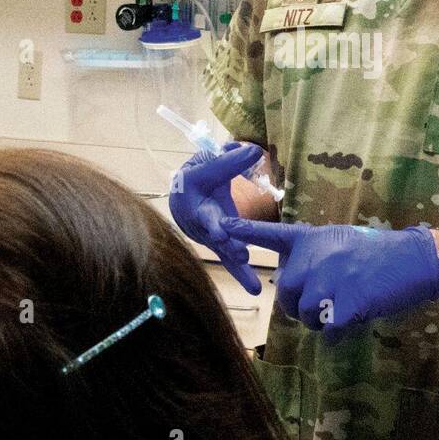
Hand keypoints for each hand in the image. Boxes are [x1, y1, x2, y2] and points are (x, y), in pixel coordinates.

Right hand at [168, 142, 264, 293]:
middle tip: (240, 252)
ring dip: (235, 263)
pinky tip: (253, 288)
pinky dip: (241, 274)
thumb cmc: (197, 174)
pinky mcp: (219, 244)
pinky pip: (229, 260)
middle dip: (226, 242)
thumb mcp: (209, 161)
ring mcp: (207, 235)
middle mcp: (197, 221)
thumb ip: (230, 160)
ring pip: (222, 251)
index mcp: (192, 196)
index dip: (212, 217)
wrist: (184, 194)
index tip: (221, 230)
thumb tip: (254, 151)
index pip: (203, 203)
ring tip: (250, 278)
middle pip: (212, 233)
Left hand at [220, 218, 438, 332]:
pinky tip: (351, 321)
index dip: (246, 232)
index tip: (222, 226)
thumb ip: (315, 258)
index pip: (273, 234)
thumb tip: (298, 286)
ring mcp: (329, 280)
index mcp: (312, 239)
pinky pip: (328, 329)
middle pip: (286, 293)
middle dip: (298, 307)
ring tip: (341, 308)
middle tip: (321, 305)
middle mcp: (315, 257)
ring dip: (319, 320)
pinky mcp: (346, 303)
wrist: (413, 259)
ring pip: (305, 315)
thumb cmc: (380, 252)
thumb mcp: (341, 242)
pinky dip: (336, 333)